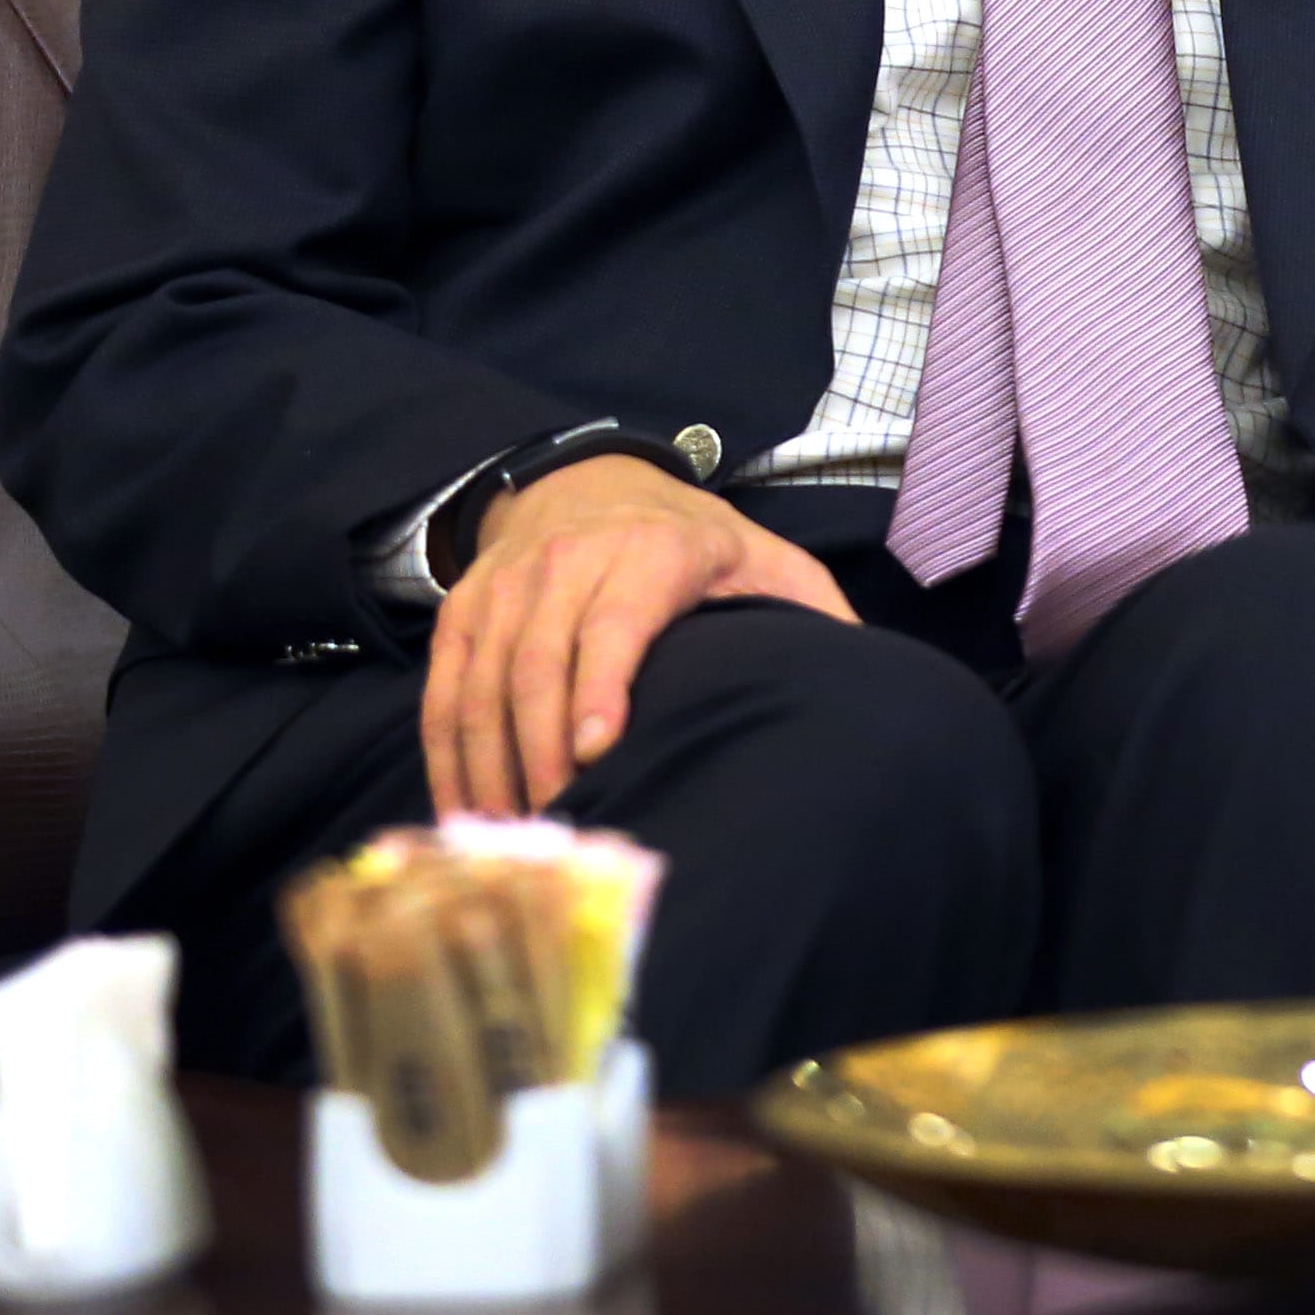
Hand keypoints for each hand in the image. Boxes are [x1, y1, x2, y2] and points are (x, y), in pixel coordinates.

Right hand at [419, 457, 849, 816]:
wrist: (593, 479)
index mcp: (651, 554)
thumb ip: (814, 608)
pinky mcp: (465, 608)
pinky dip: (449, 755)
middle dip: (543, 754)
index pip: (616, 623)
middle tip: (561, 825)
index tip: (601, 752)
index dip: (602, 686)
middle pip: (539, 665)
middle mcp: (569, 563)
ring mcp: (508, 586)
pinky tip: (465, 809)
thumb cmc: (693, 541)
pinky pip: (445, 688)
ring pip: (484, 684)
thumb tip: (868, 674)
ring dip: (490, 767)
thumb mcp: (764, 556)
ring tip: (511, 835)